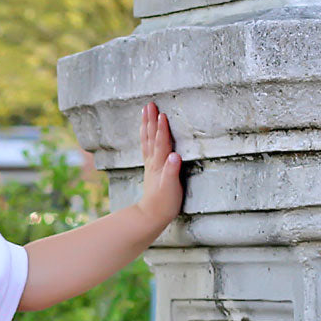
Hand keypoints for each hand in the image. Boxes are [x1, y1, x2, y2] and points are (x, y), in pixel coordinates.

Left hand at [135, 101, 183, 230]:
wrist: (151, 216)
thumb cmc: (164, 204)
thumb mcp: (171, 189)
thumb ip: (172, 172)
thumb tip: (175, 156)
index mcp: (160, 165)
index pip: (161, 143)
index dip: (162, 129)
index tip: (162, 114)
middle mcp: (154, 162)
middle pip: (151, 138)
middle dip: (151, 121)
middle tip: (149, 104)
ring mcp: (151, 164)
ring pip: (147, 140)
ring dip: (147, 125)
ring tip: (146, 111)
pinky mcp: (152, 168)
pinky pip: (147, 147)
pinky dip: (147, 136)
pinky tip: (147, 131)